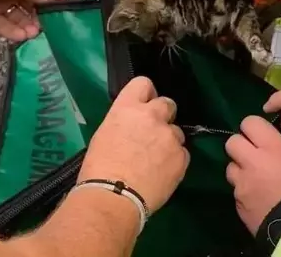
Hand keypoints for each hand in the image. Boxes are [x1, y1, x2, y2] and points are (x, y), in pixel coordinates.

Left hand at [0, 0, 68, 41]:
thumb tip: (54, 2)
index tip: (62, 5)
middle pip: (35, 0)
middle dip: (43, 12)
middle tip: (50, 24)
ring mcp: (1, 1)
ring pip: (21, 16)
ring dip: (30, 24)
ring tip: (35, 33)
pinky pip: (5, 25)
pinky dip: (14, 32)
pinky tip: (22, 36)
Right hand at [80, 77, 188, 212]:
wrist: (113, 197)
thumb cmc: (98, 169)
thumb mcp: (105, 135)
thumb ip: (125, 124)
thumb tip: (133, 129)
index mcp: (128, 108)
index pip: (143, 83)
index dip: (146, 94)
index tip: (144, 106)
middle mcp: (152, 116)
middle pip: (168, 104)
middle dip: (163, 116)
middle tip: (153, 134)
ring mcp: (169, 136)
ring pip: (176, 132)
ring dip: (168, 142)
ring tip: (156, 161)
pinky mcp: (181, 157)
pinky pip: (182, 154)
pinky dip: (174, 161)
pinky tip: (162, 174)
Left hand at [225, 116, 280, 235]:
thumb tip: (273, 152)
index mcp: (271, 147)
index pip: (250, 122)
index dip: (253, 128)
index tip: (260, 136)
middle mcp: (251, 161)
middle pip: (232, 142)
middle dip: (240, 147)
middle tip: (253, 156)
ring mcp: (241, 183)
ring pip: (230, 168)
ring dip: (240, 171)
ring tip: (254, 180)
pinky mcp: (237, 203)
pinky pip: (236, 191)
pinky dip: (244, 192)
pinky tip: (257, 199)